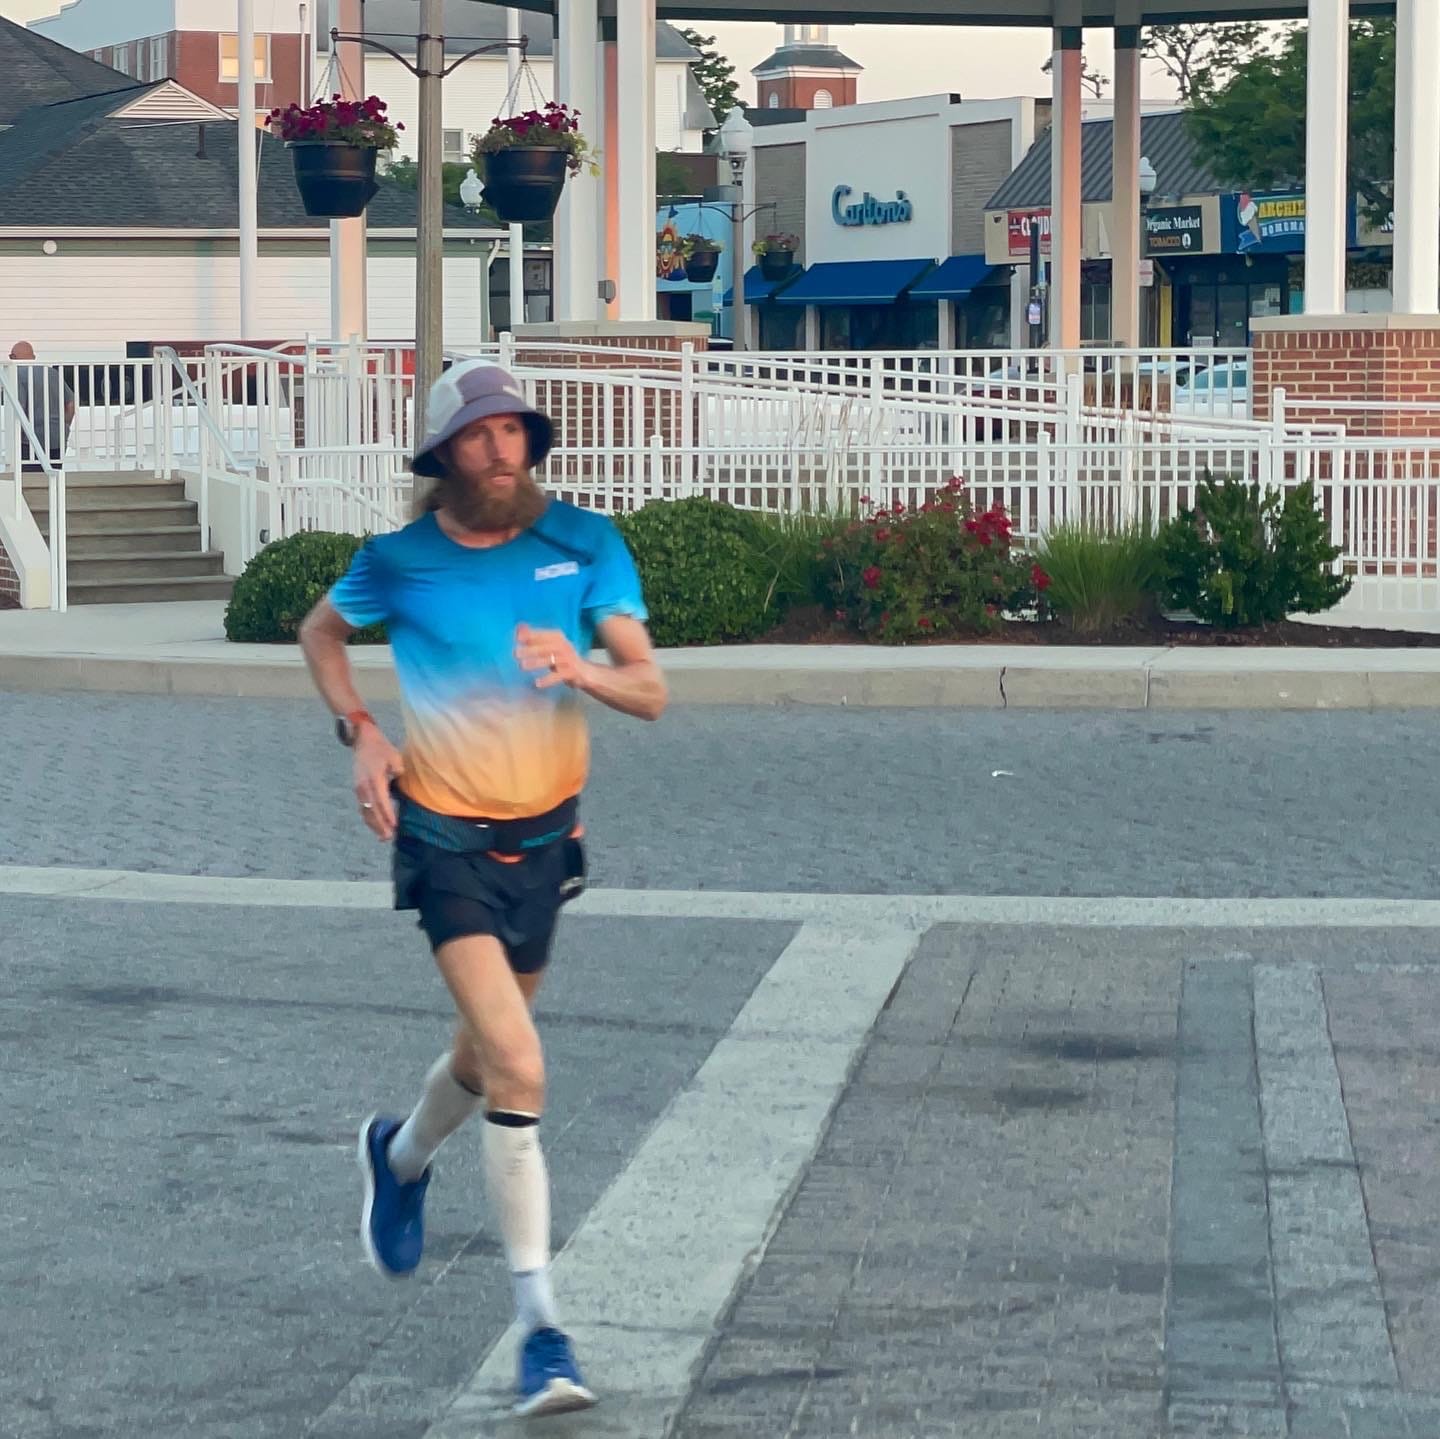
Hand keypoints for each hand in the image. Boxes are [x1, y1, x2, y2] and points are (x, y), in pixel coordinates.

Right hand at [352, 725, 403, 839]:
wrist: (362, 740)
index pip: (381, 801)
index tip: (394, 826)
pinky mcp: (358, 789)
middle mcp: (364, 786)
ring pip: (365, 811)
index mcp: (374, 778)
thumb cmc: (381, 748)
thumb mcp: (394, 756)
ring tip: (382, 836)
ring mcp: (359, 788)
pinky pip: (363, 807)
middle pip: (371, 810)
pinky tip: (376, 825)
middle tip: (388, 837)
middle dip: (380, 825)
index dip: (387, 815)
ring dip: (373, 825)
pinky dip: (369, 817)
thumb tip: (398, 777)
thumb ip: (397, 769)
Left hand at [515, 624, 590, 691]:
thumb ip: (535, 637)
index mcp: (557, 638)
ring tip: (522, 666)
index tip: (517, 637)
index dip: (530, 635)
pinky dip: (547, 680)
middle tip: (516, 653)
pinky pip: (558, 676)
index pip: (543, 635)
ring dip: (536, 662)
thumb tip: (519, 627)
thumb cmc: (562, 657)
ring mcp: (568, 660)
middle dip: (531, 649)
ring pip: (551, 660)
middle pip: (546, 647)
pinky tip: (537, 683)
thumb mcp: (550, 645)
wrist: (585, 672)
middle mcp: (564, 646)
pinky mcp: (571, 673)